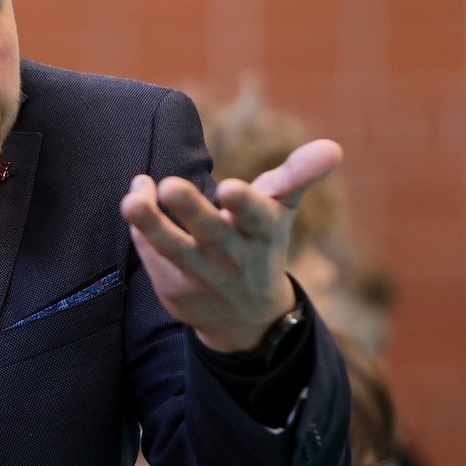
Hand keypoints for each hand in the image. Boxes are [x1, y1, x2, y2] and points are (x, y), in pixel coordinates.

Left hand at [120, 139, 342, 351]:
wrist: (246, 317)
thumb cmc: (260, 243)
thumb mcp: (281, 211)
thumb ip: (299, 175)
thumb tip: (333, 147)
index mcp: (262, 233)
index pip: (257, 217)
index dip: (245, 204)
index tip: (230, 188)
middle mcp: (233, 257)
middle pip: (210, 232)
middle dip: (192, 209)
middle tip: (171, 184)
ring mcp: (202, 276)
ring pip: (173, 248)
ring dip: (151, 224)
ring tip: (132, 198)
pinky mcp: (173, 288)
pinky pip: (153, 258)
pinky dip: (141, 233)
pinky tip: (134, 204)